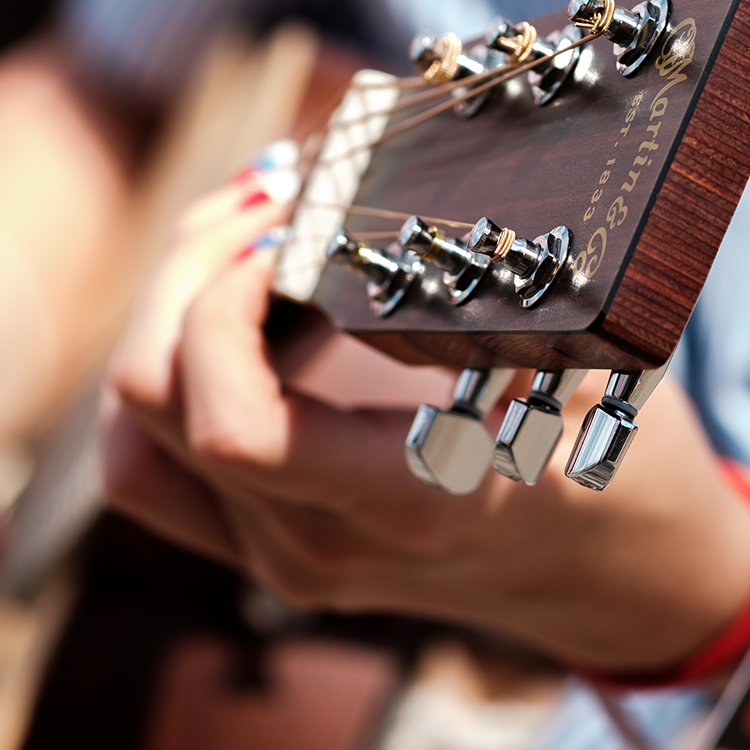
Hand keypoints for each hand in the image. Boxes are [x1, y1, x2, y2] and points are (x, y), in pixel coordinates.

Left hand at [108, 194, 749, 671]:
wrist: (617, 573)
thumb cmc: (618, 455)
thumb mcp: (593, 363)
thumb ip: (510, 285)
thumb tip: (416, 175)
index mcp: (403, 502)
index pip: (228, 425)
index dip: (225, 304)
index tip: (296, 229)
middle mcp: (316, 545)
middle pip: (152, 403)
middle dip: (186, 272)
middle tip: (268, 198)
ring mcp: (278, 555)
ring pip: (132, 436)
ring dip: (166, 316)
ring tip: (248, 238)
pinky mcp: (262, 540)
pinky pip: (153, 464)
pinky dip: (169, 372)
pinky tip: (237, 302)